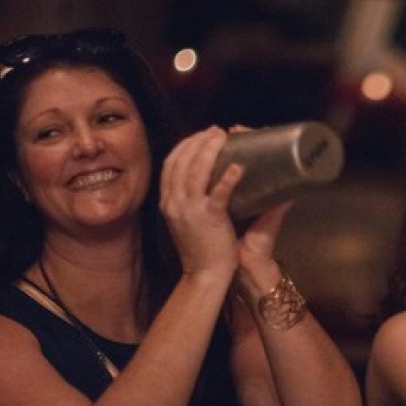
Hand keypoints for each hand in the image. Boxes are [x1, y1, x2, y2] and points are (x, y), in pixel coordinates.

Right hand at [159, 127, 239, 280]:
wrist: (204, 274)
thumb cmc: (201, 248)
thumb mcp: (185, 220)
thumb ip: (189, 201)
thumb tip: (206, 180)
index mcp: (168, 202)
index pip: (170, 164)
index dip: (185, 145)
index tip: (200, 135)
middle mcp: (174, 202)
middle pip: (182, 161)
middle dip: (198, 140)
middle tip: (216, 131)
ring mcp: (189, 210)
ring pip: (196, 170)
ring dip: (211, 150)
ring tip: (225, 138)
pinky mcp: (209, 218)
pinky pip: (217, 192)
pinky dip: (227, 177)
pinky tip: (237, 166)